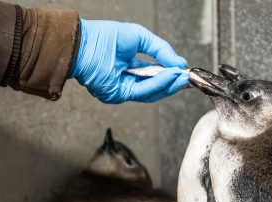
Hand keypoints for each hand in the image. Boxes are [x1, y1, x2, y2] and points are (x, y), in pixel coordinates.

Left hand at [70, 19, 188, 103]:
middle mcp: (128, 80)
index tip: (184, 71)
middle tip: (188, 78)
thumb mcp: (140, 37)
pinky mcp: (119, 94)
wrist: (83, 43)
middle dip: (173, 83)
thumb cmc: (104, 37)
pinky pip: (143, 92)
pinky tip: (169, 76)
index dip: (170, 74)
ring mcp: (123, 89)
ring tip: (182, 77)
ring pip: (151, 92)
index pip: (154, 75)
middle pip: (155, 87)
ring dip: (169, 85)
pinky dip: (158, 84)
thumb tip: (179, 63)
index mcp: (131, 66)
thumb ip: (161, 50)